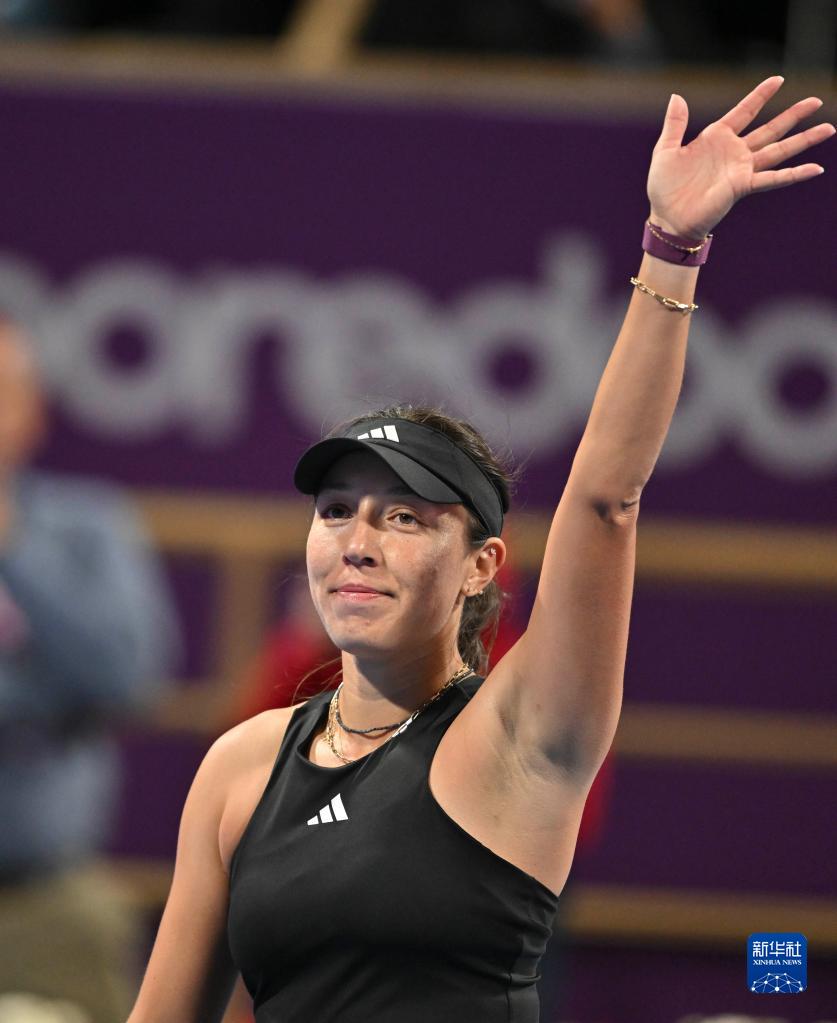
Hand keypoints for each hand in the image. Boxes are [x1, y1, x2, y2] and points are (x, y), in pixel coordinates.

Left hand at [647, 76, 834, 240]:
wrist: (667, 218)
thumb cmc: (665, 188)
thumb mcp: (666, 151)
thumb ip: (675, 124)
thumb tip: (677, 95)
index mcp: (716, 138)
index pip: (744, 111)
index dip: (760, 96)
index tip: (779, 80)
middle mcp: (734, 151)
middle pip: (771, 128)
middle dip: (794, 115)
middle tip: (816, 100)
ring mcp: (742, 169)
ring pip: (780, 150)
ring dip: (804, 140)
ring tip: (829, 128)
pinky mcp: (743, 186)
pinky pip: (774, 178)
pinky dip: (794, 174)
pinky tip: (816, 168)